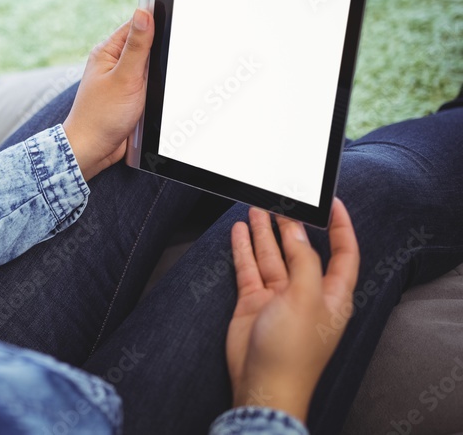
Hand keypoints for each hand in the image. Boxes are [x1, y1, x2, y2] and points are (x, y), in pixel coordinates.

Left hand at [62, 9, 152, 180]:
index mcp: (107, 51)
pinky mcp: (129, 96)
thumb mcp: (124, 77)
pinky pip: (150, 87)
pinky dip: (155, 92)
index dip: (155, 21)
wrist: (94, 150)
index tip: (174, 21)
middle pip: (147, 47)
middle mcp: (113, 62)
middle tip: (158, 71)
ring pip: (151, 69)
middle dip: (159, 56)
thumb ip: (137, 46)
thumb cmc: (101, 116)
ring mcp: (122, 80)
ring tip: (150, 91)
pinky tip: (154, 100)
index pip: (136, 25)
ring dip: (158, 78)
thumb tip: (143, 13)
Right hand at [226, 199, 359, 423]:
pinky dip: (244, 249)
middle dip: (293, 225)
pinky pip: (249, 268)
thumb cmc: (293, 351)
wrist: (262, 384)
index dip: (340, 226)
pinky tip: (240, 232)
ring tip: (256, 206)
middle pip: (301, 250)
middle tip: (281, 200)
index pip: (343, 253)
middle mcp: (306, 293)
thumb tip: (296, 232)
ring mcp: (278, 297)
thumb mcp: (306, 298)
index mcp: (332, 295)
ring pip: (272, 256)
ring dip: (265, 232)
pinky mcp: (254, 302)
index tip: (331, 202)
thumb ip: (303, 261)